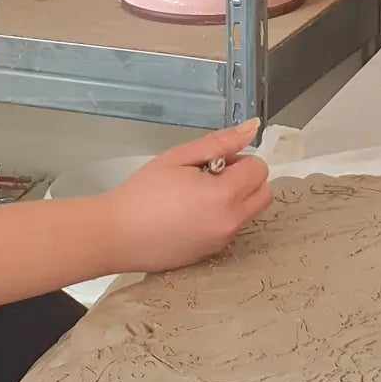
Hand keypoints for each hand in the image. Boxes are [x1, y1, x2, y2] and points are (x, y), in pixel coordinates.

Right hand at [101, 120, 270, 273]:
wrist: (116, 235)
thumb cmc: (143, 192)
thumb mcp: (180, 157)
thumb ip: (220, 142)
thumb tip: (253, 128)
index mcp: (224, 195)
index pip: (259, 169)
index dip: (239, 159)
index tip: (213, 162)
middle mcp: (231, 222)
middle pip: (264, 193)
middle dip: (246, 179)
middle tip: (212, 175)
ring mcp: (223, 241)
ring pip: (250, 212)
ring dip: (236, 199)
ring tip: (198, 195)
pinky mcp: (212, 254)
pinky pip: (231, 229)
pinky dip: (222, 217)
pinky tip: (190, 214)